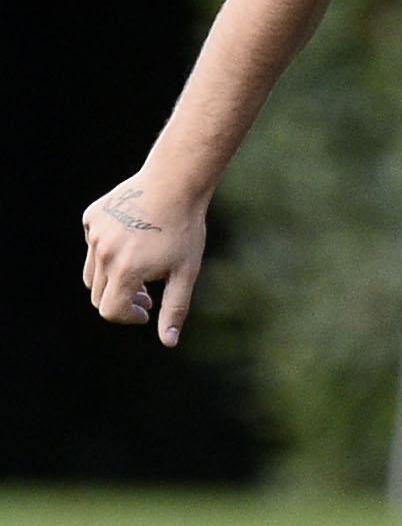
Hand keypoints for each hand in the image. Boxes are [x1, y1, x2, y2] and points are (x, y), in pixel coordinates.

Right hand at [81, 176, 207, 346]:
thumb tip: (169, 342)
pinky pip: (92, 245)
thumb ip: (174, 309)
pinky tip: (132, 242)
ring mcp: (95, 233)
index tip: (147, 312)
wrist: (175, 183)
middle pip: (99, 295)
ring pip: (92, 272)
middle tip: (149, 294)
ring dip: (112, 280)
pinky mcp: (91, 217)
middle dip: (122, 300)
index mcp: (125, 270)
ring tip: (140, 271)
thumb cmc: (185, 229)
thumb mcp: (185, 273)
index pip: (111, 311)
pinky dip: (107, 252)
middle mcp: (104, 253)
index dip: (129, 317)